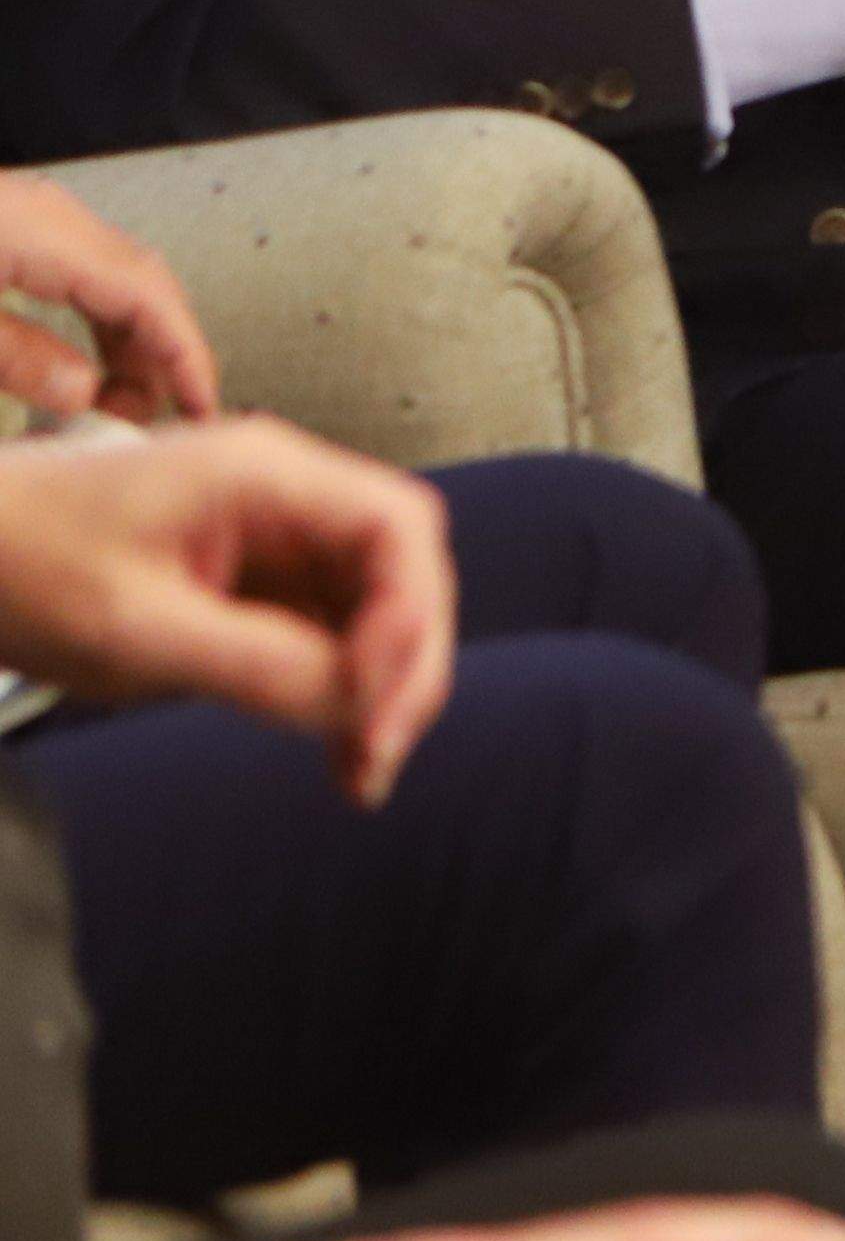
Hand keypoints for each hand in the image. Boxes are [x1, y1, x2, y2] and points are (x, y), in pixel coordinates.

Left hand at [0, 174, 217, 425]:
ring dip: (135, 341)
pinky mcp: (18, 227)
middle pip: (145, 284)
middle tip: (157, 417)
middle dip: (166, 355)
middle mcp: (51, 216)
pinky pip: (88, 275)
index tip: (201, 404)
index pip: (148, 294)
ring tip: (120, 400)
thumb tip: (81, 391)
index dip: (185, 355)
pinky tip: (90, 358)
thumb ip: (17, 356)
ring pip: (120, 279)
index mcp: (41, 230)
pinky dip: (105, 321)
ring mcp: (37, 218)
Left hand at [0, 420, 452, 802]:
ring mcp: (272, 535)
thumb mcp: (135, 628)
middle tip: (379, 749)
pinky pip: (328, 627)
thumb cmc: (17, 565)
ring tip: (361, 765)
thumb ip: (257, 664)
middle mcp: (282, 494)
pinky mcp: (254, 577)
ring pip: (374, 604)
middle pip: (401, 567)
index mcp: (261, 475)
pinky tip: (336, 739)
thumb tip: (358, 704)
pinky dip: (341, 686)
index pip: (396, 527)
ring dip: (380, 683)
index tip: (376, 697)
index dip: (410, 615)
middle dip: (405, 661)